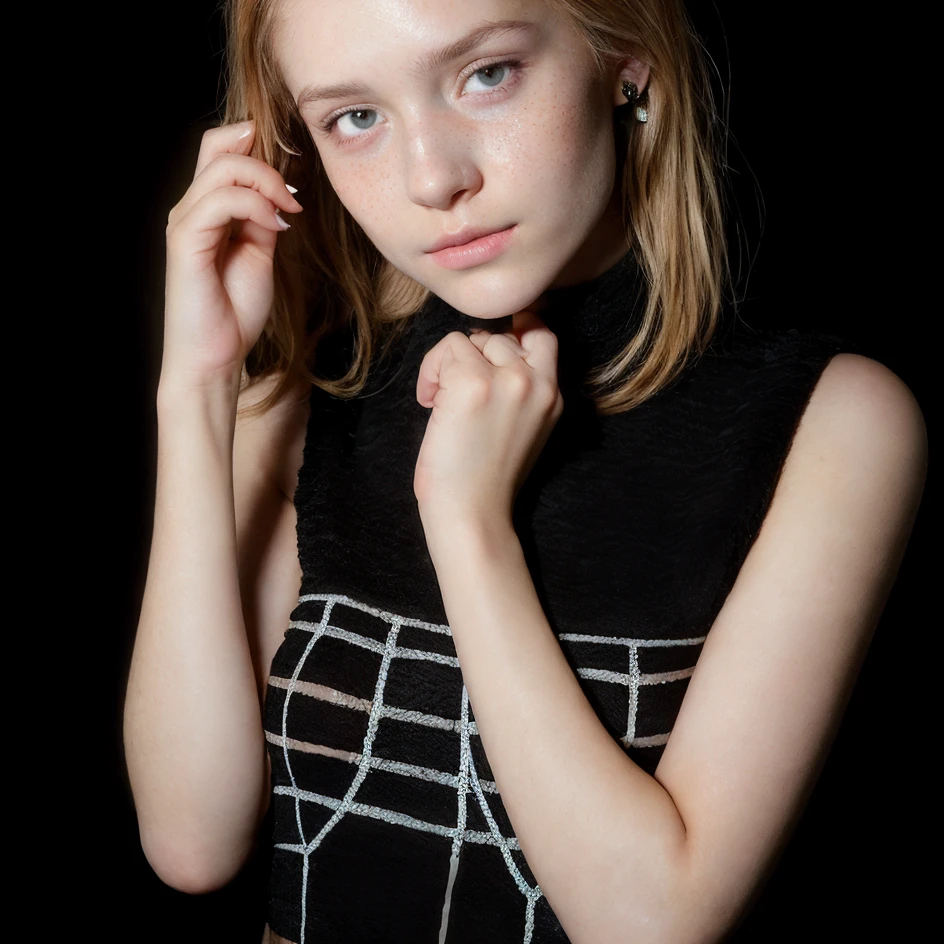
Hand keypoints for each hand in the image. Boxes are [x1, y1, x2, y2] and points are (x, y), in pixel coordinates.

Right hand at [161, 119, 303, 390]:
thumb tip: (279, 191)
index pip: (221, 149)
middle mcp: (191, 208)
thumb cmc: (235, 310)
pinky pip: (220, 201)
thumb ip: (263, 218)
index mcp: (207, 208)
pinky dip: (255, 206)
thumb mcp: (260, 252)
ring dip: (266, 183)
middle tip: (294, 196)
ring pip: (223, 167)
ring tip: (288, 213)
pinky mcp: (185, 240)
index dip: (256, 145)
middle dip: (266, 161)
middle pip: (218, 145)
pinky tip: (276, 226)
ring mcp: (185, 221)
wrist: (216, 355)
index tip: (293, 177)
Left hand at [413, 309, 563, 528]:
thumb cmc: (484, 481)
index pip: (542, 334)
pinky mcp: (473, 382)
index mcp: (553, 396)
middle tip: (456, 395)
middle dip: (472, 358)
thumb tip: (487, 347)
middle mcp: (537, 383)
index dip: (514, 329)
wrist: (473, 515)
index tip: (485, 349)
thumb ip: (518, 390)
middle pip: (499, 335)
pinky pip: (446, 350)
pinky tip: (429, 403)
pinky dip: (430, 372)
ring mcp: (507, 379)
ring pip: (470, 339)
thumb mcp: (522, 429)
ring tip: (441, 400)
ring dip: (448, 365)